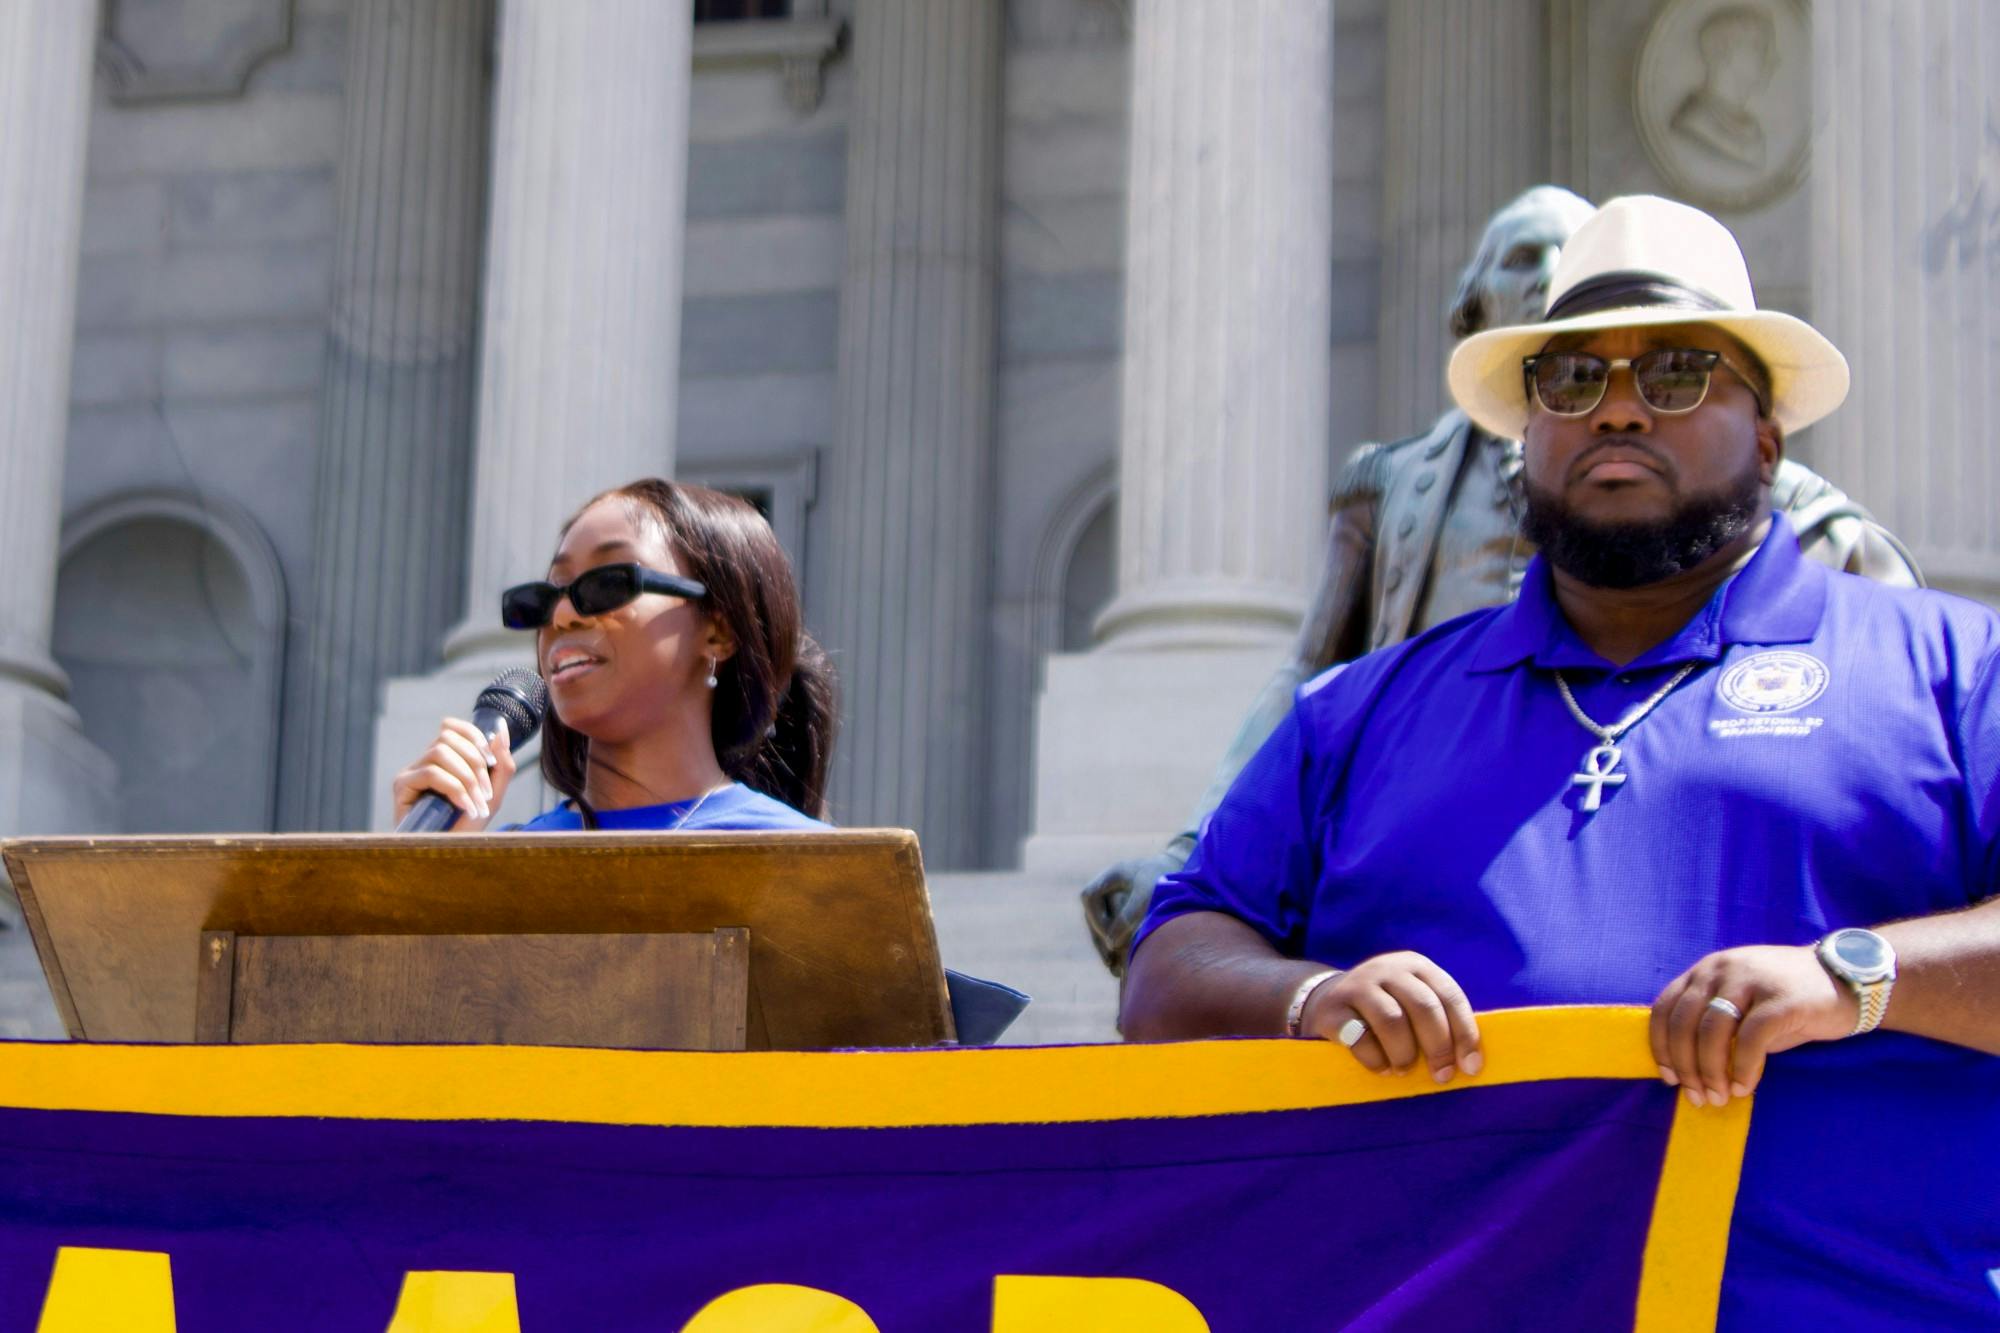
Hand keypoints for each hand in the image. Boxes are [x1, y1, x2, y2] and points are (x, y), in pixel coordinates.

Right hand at [389, 717, 514, 830]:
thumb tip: (501, 730)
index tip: (491, 761)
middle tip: (486, 793)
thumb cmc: (468, 827)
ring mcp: (411, 773)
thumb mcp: (493, 795)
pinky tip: (465, 807)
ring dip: (467, 778)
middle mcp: (424, 762)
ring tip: (477, 805)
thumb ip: (500, 764)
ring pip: (440, 752)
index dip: (473, 736)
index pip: (452, 728)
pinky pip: (430, 773)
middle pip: (448, 737)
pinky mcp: (402, 787)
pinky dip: (454, 788)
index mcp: (444, 760)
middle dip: (475, 763)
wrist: (451, 854)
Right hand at [1081, 849, 1187, 974]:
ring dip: (1106, 947)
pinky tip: (1123, 967)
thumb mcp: (1148, 894)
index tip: (1109, 938)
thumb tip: (1111, 943)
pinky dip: (1117, 949)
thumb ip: (1128, 916)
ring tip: (1116, 970)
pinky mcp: (1127, 914)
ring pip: (1102, 927)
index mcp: (1114, 875)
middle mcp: (1111, 887)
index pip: (1089, 896)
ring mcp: (1117, 900)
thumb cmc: (1169, 880)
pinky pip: (1114, 933)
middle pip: (1092, 916)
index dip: (1096, 918)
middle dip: (1100, 940)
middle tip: (1110, 962)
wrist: (1193, 876)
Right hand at [1299, 952, 1482, 1083]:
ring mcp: (1358, 985)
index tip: (1472, 1067)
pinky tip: (1380, 1067)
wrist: (1325, 1001)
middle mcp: (1388, 969)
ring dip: (1405, 1054)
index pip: (1450, 996)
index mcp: (1416, 966)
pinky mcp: (1333, 1007)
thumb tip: (1471, 1064)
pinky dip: (1376, 1060)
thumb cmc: (1384, 1012)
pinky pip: (1361, 1038)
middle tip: (1442, 1076)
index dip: (1465, 1034)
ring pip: (1393, 1021)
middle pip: (1424, 1007)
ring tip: (1404, 1069)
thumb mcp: (1412, 1004)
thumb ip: (1439, 1022)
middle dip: (1439, 1047)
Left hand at [1649, 944, 1855, 1107]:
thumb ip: (1711, 1025)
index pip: (1665, 1008)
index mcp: (1705, 970)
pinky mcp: (1780, 999)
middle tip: (1697, 1097)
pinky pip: (1750, 1039)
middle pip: (1684, 1024)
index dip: (1660, 1047)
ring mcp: (1750, 980)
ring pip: (1711, 1032)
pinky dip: (1743, 1068)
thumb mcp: (1740, 1005)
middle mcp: (1721, 969)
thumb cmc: (1785, 1002)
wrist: (1845, 981)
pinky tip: (1745, 1087)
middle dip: (1686, 1067)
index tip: (1669, 1078)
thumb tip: (1684, 1071)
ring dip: (1711, 1072)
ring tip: (1720, 1097)